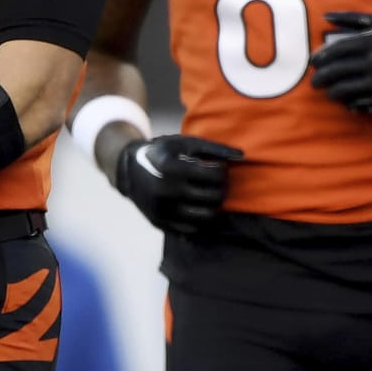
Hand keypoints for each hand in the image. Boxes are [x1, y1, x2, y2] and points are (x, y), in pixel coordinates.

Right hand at [115, 135, 242, 234]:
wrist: (129, 169)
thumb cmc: (164, 152)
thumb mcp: (185, 142)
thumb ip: (214, 148)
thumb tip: (242, 156)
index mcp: (172, 167)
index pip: (215, 175)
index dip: (222, 170)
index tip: (217, 167)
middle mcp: (166, 191)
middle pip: (214, 197)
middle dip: (222, 188)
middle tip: (217, 182)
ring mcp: (163, 210)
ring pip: (207, 216)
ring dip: (215, 205)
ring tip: (210, 194)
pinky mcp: (161, 223)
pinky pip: (193, 228)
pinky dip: (201, 218)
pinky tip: (198, 205)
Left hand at [308, 12, 371, 113]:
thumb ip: (354, 19)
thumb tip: (325, 17)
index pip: (338, 51)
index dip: (321, 57)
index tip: (313, 62)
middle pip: (338, 72)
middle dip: (321, 77)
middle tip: (314, 80)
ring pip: (345, 91)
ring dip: (332, 92)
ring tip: (328, 90)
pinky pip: (360, 104)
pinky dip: (349, 103)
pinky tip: (345, 100)